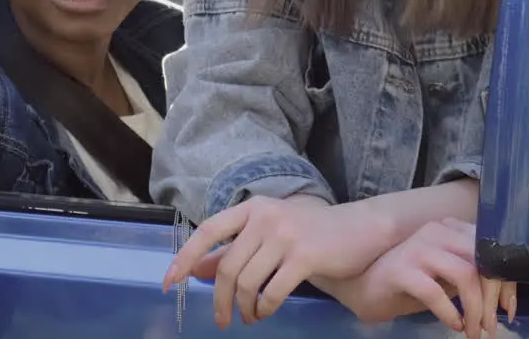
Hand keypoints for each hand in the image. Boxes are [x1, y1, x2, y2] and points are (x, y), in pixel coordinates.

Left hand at [162, 194, 393, 327]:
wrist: (360, 229)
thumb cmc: (310, 233)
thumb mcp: (268, 234)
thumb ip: (233, 250)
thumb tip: (196, 271)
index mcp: (251, 208)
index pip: (207, 231)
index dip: (184, 258)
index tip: (169, 282)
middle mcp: (265, 217)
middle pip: (226, 267)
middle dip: (219, 300)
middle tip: (221, 320)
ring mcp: (284, 235)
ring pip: (247, 282)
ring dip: (243, 307)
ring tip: (249, 318)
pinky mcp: (304, 256)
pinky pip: (272, 291)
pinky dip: (265, 308)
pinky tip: (265, 313)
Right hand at [313, 217, 516, 338]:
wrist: (361, 287)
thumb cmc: (407, 283)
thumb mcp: (445, 277)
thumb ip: (471, 276)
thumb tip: (504, 294)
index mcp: (449, 229)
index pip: (491, 250)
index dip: (506, 282)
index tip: (508, 310)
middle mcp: (435, 232)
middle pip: (482, 262)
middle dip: (493, 298)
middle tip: (491, 327)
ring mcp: (417, 248)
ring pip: (465, 275)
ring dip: (475, 309)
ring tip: (473, 331)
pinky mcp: (401, 270)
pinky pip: (436, 292)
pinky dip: (451, 312)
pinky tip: (453, 325)